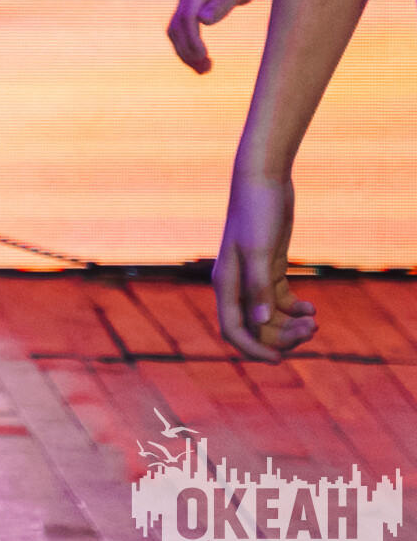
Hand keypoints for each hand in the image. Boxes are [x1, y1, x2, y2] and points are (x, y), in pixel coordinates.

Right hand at [167, 0, 268, 73]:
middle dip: (187, 49)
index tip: (204, 56)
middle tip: (206, 70)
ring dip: (185, 51)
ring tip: (204, 70)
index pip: (186, 15)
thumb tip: (204, 21)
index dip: (192, 38)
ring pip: (175, 30)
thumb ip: (224, 2)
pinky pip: (182, 29)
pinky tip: (200, 60)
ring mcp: (186, 0)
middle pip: (176, 25)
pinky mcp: (189, 7)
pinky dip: (187, 46)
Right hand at [213, 170, 317, 359]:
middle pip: (256, 326)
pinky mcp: (268, 267)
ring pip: (269, 316)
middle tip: (311, 331)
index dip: (254, 348)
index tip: (279, 360)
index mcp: (226, 282)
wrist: (262, 180)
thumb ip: (259, 287)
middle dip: (282, 336)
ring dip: (291, 324)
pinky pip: (280, 301)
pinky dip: (295, 310)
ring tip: (315, 320)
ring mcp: (253, 276)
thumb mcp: (260, 250)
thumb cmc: (256, 211)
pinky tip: (311, 308)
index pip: (234, 328)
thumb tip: (262, 322)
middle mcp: (237, 283)